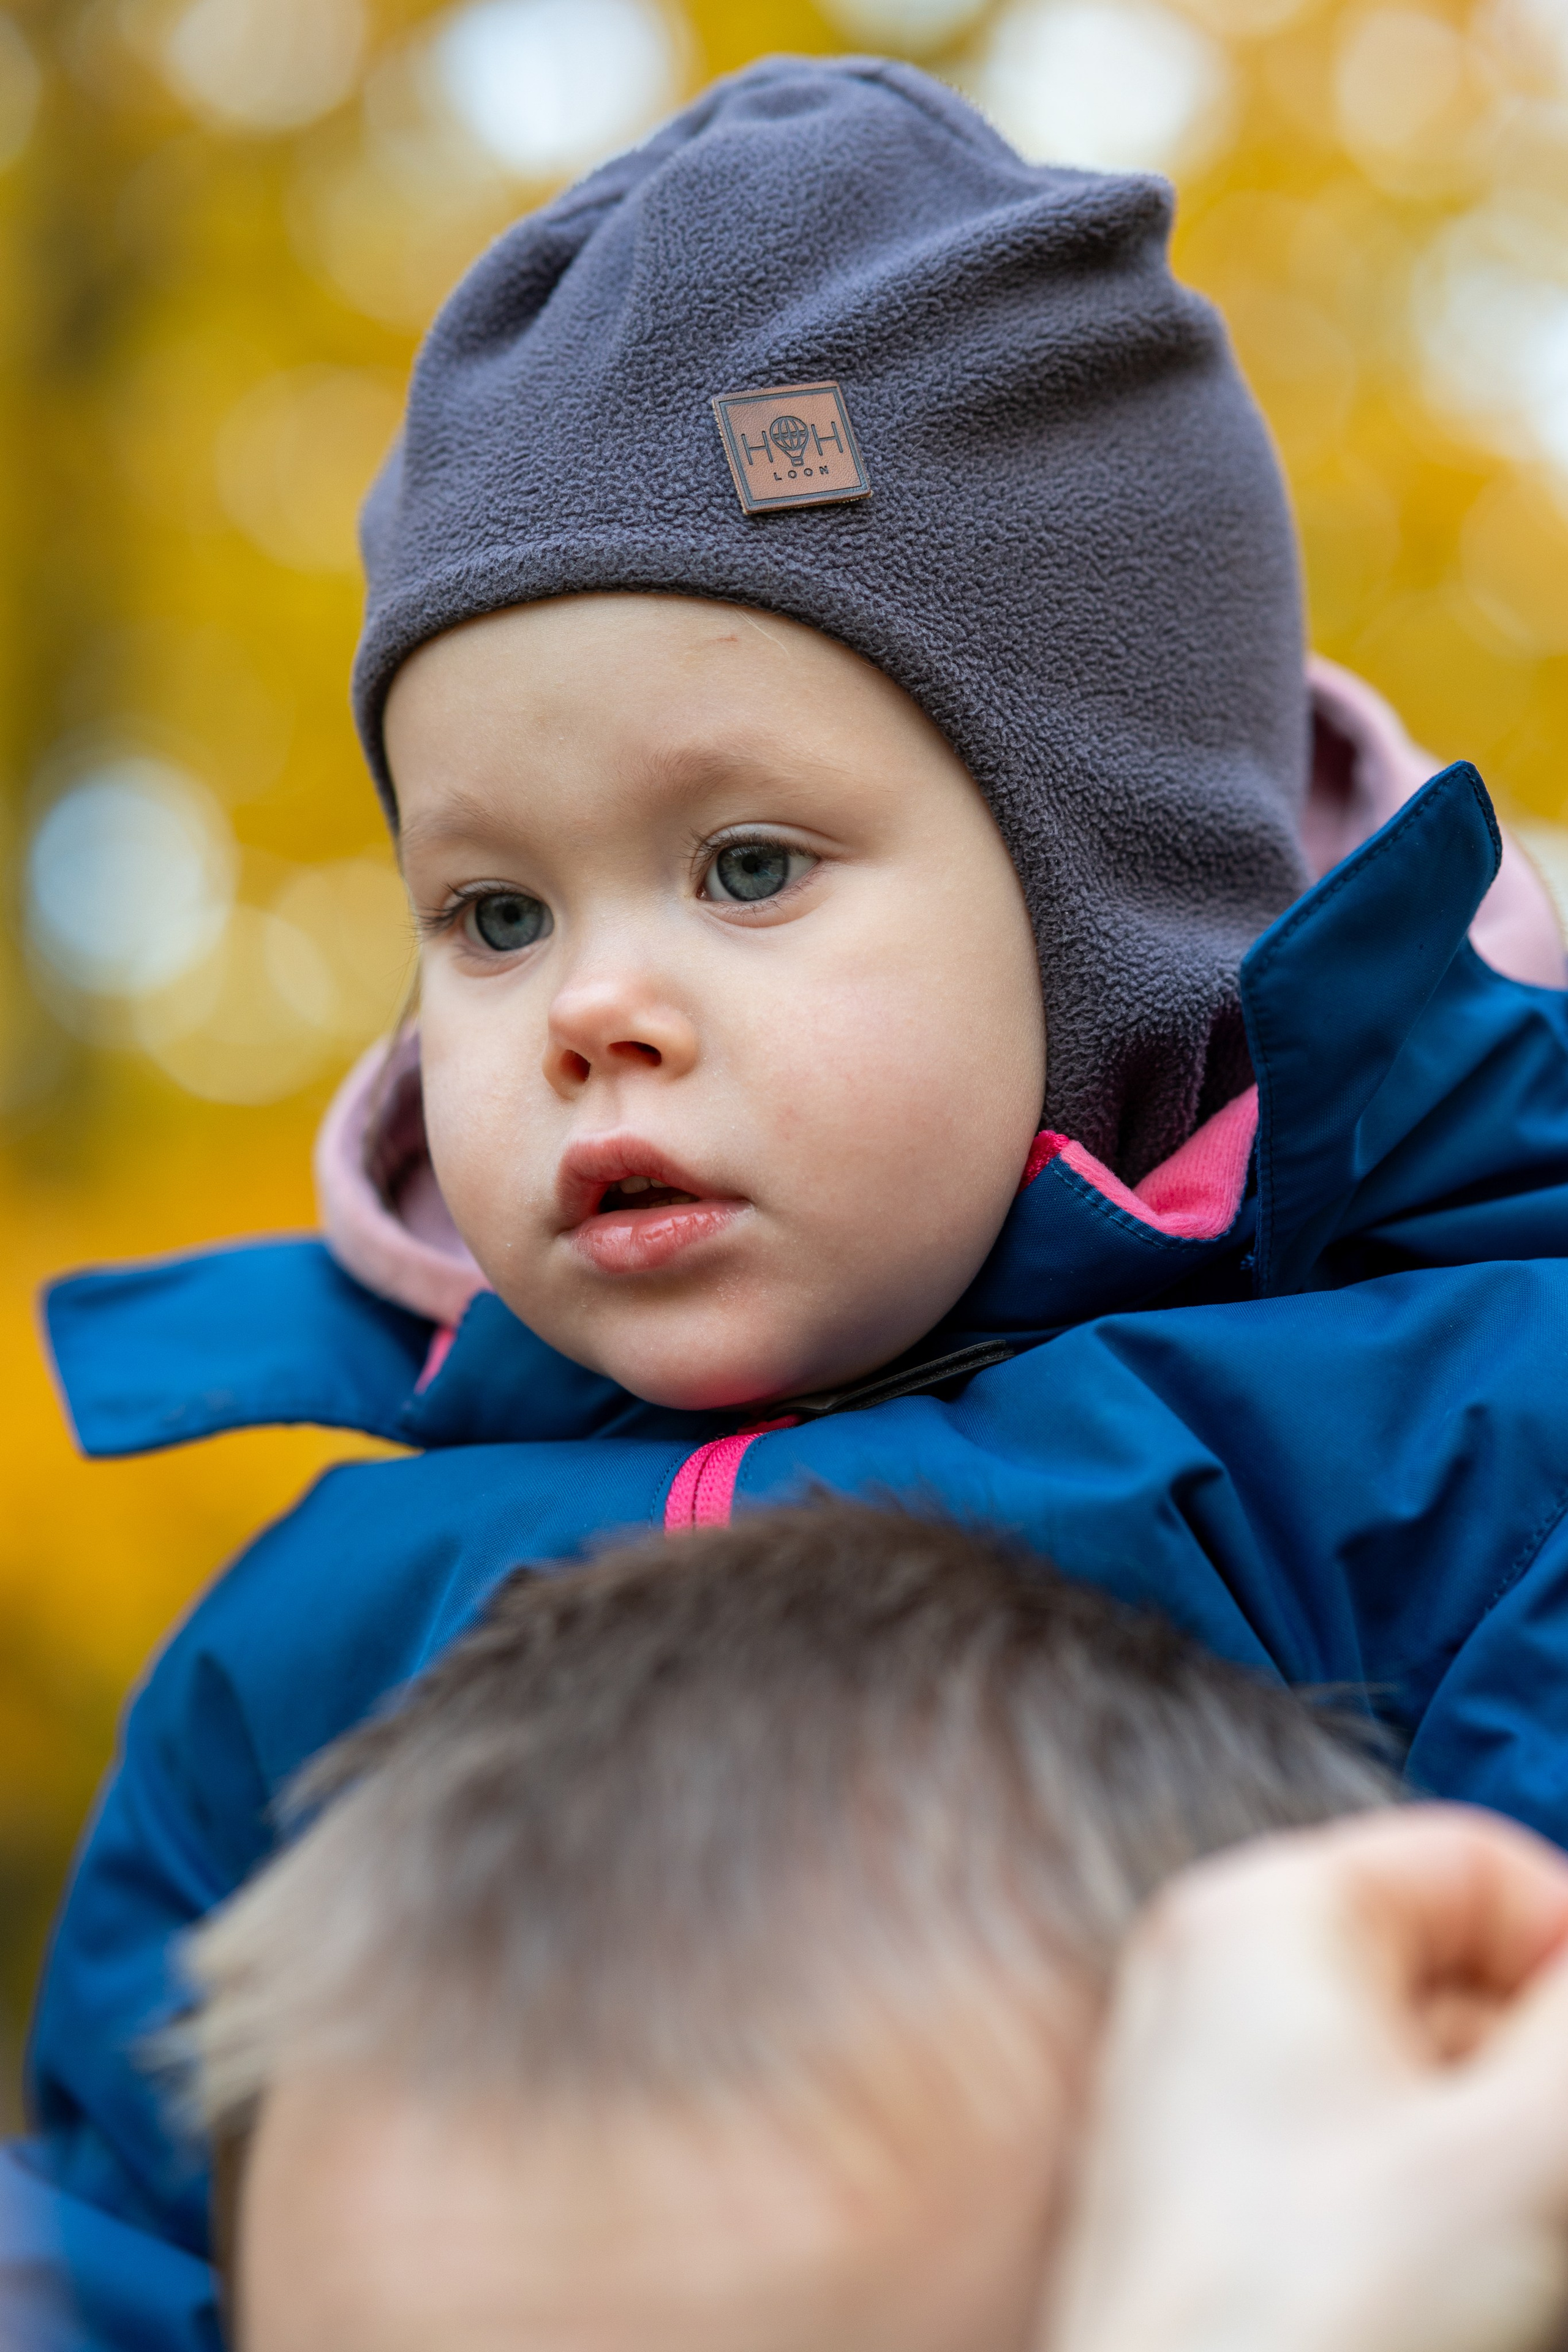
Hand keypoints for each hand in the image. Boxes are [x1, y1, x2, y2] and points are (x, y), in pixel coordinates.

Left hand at [1044, 1806, 1567, 2351]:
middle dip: (1548, 2096)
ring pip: (1427, 2107)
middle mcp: (1214, 1996)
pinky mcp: (1223, 2235)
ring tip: (1526, 2267)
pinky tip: (1484, 2297)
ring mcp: (1206, 2118)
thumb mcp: (1528, 2151)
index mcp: (1264, 1918)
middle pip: (1458, 1992)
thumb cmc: (1321, 2333)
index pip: (1478, 1867)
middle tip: (1559, 2202)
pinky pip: (1379, 2193)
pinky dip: (1458, 2238)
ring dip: (1516, 2181)